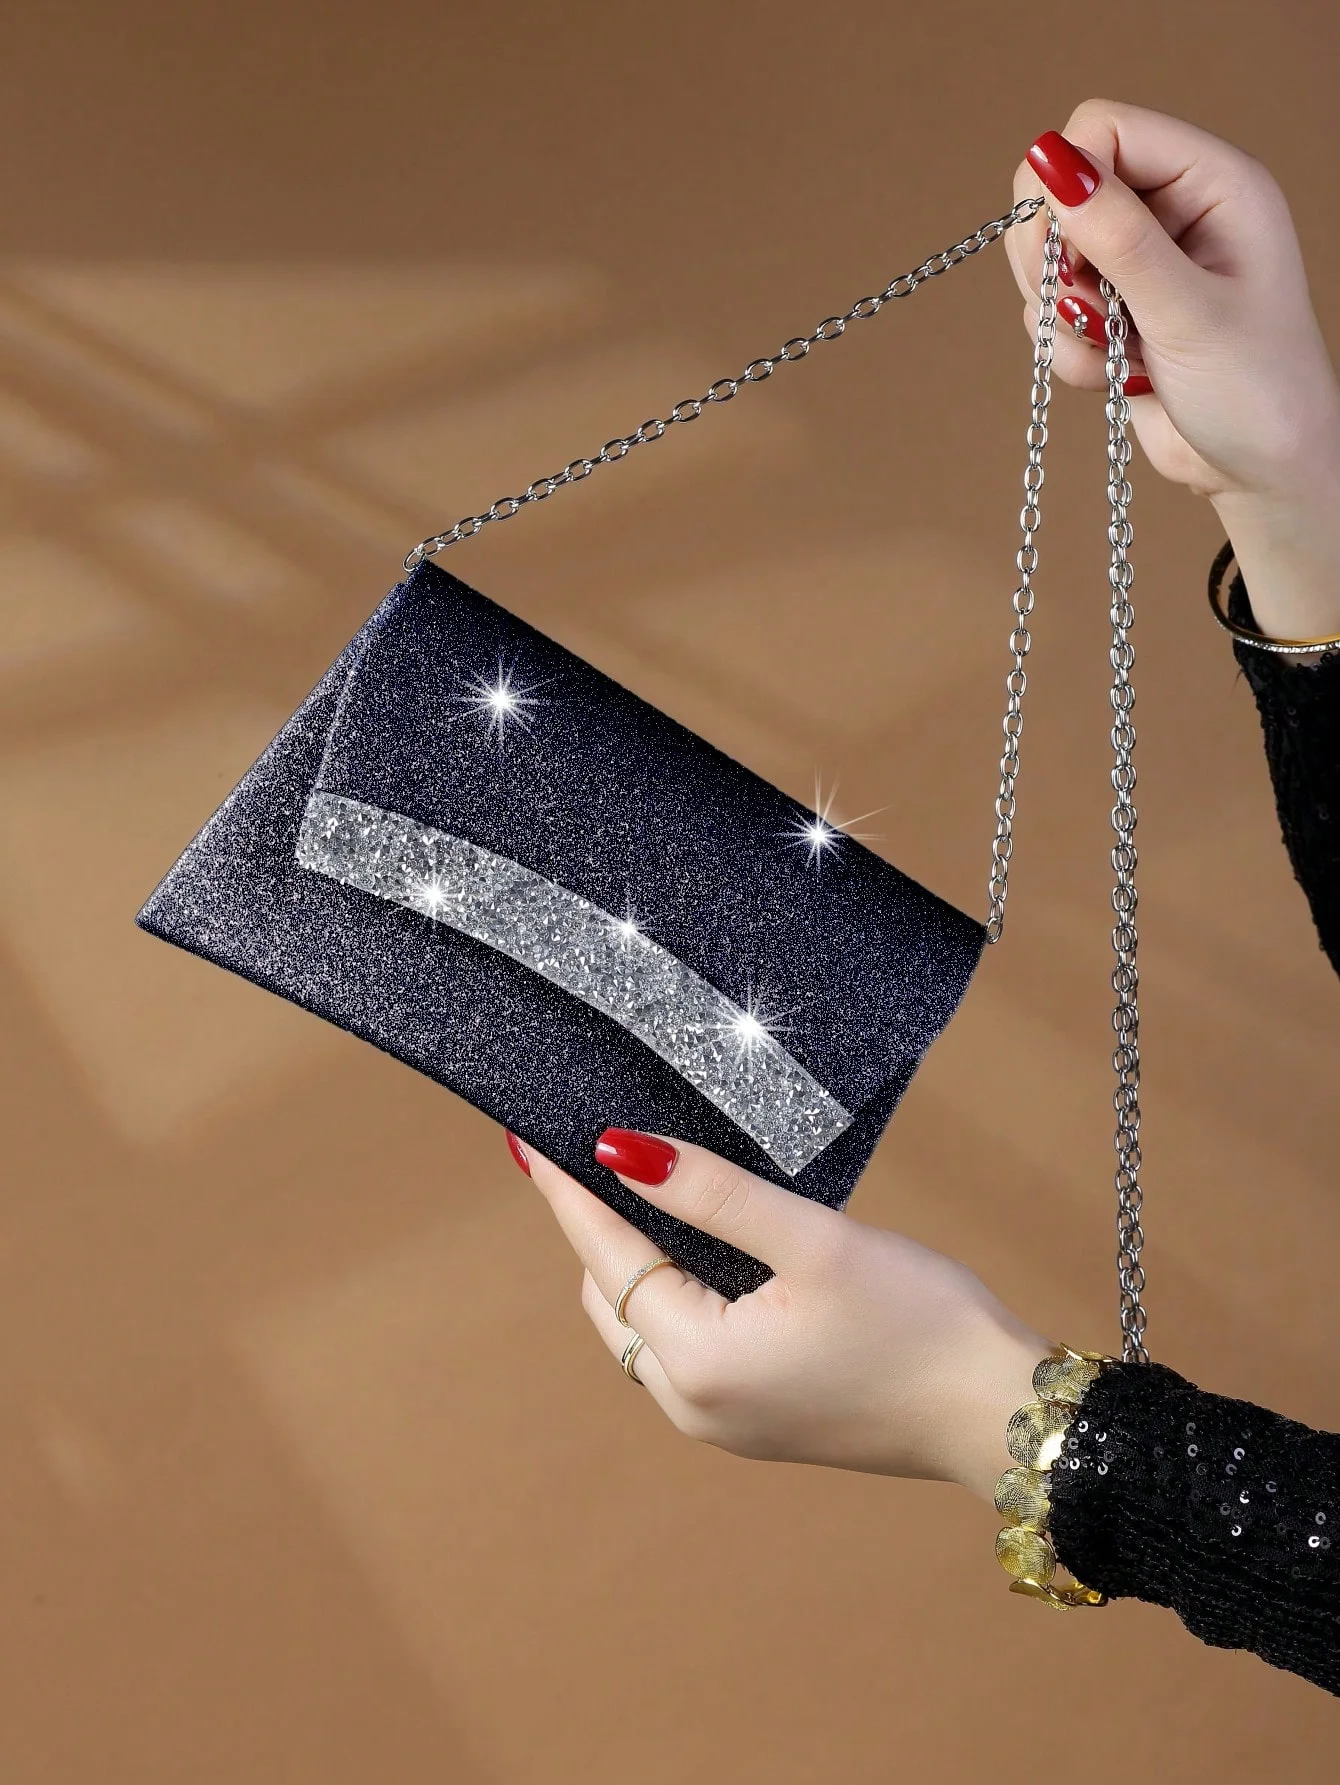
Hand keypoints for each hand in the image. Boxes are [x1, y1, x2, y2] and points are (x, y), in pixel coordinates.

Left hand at [507, 1127, 1051, 1502]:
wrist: (996, 1412)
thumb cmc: (919, 1323)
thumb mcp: (812, 1240)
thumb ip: (712, 1194)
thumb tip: (620, 1151)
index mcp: (699, 1363)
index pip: (606, 1260)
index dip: (569, 1194)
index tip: (529, 1141)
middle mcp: (693, 1405)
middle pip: (610, 1301)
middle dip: (594, 1228)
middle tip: (581, 1154)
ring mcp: (722, 1422)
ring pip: (644, 1327)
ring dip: (633, 1263)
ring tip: (633, 1188)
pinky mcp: (754, 1420)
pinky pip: (683, 1348)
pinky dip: (673, 1295)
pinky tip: (696, 1247)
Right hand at [1008, 99, 1339, 639]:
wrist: (1259, 474)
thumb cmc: (1257, 392)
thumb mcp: (1188, 311)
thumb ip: (1119, 237)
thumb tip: (1052, 165)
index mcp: (1213, 183)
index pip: (1105, 128)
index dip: (1069, 182)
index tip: (1067, 252)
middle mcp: (1174, 213)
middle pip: (1061, 190)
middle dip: (1057, 259)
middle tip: (1088, 310)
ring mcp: (1140, 265)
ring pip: (1047, 259)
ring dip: (1063, 319)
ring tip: (1116, 353)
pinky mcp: (1113, 313)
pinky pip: (1049, 314)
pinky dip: (1067, 353)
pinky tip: (1116, 376)